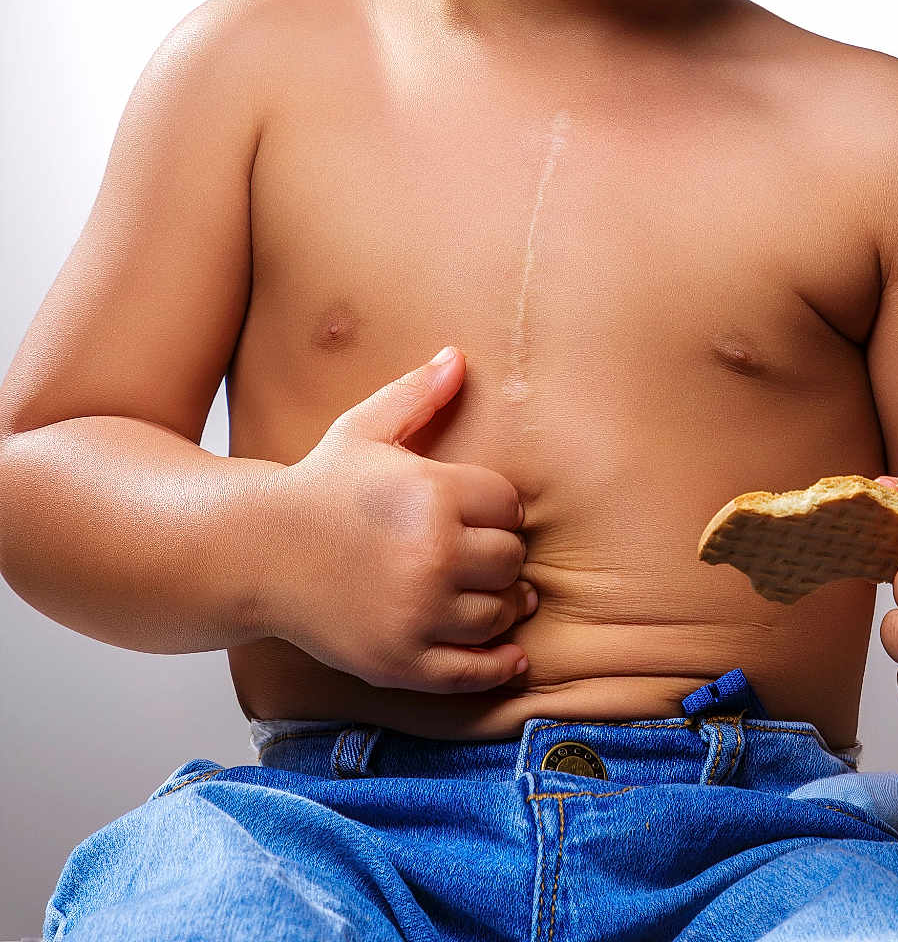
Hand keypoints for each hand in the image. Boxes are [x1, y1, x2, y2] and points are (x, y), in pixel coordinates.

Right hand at [258, 347, 535, 692]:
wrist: (257, 552)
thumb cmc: (317, 486)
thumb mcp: (364, 429)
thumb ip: (417, 394)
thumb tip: (459, 356)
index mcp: (433, 493)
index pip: (509, 505)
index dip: (499, 507)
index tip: (483, 512)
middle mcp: (432, 555)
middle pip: (511, 560)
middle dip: (501, 555)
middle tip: (484, 553)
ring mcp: (417, 614)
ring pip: (500, 614)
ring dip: (504, 605)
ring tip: (493, 594)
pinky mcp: (400, 661)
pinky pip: (472, 670)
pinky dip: (499, 664)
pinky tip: (511, 655)